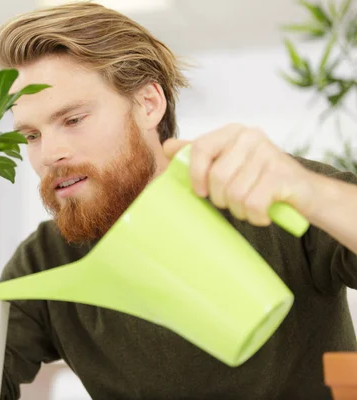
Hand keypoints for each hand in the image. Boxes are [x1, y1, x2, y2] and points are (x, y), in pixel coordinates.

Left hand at [163, 124, 319, 226]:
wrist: (304, 192)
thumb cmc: (258, 179)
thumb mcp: (228, 161)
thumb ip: (199, 153)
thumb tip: (167, 146)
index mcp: (232, 132)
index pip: (200, 148)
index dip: (195, 174)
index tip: (200, 192)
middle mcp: (250, 136)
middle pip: (217, 176)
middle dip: (220, 199)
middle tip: (232, 202)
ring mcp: (269, 153)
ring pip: (235, 193)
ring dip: (239, 210)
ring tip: (249, 207)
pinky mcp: (283, 175)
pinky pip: (253, 204)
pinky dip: (255, 217)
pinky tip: (262, 215)